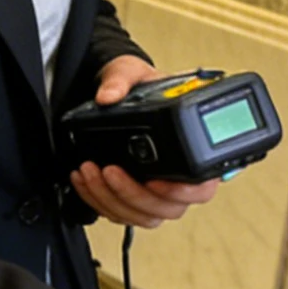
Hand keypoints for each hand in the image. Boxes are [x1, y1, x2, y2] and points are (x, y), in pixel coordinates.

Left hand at [69, 56, 220, 229]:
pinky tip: (85, 181)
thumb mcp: (132, 72)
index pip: (202, 186)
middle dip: (135, 196)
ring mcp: (157, 191)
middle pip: (169, 209)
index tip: (155, 183)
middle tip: (110, 172)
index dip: (183, 192)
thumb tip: (108, 95)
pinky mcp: (133, 196)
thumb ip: (121, 79)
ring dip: (113, 200)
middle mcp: (179, 176)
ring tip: (91, 173)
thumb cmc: (140, 84)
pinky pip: (122, 214)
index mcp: (193, 148)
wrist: (120, 91)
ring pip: (144, 216)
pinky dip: (99, 202)